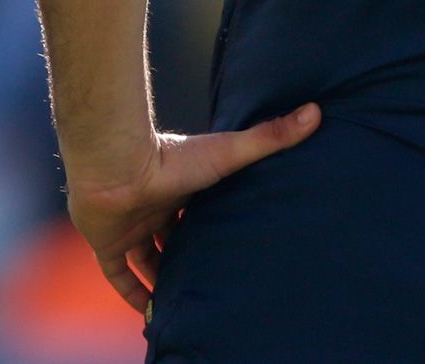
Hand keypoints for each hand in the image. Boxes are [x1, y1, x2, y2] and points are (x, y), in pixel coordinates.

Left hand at [66, 103, 321, 313]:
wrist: (116, 168)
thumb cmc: (171, 158)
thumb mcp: (229, 151)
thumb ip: (270, 136)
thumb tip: (316, 111)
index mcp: (180, 185)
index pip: (196, 208)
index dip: (211, 224)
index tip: (231, 241)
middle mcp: (154, 206)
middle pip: (171, 234)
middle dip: (188, 253)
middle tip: (212, 278)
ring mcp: (130, 225)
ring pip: (146, 257)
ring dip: (162, 278)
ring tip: (187, 303)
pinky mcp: (107, 244)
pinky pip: (118, 275)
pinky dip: (130, 294)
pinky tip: (147, 314)